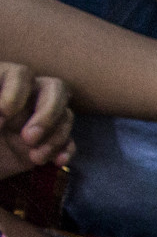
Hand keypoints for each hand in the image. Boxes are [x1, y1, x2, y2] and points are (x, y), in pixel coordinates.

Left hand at [0, 61, 72, 179]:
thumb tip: (4, 116)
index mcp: (1, 83)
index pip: (19, 74)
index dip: (16, 92)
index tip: (3, 114)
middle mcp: (24, 96)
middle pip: (55, 88)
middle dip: (47, 114)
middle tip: (28, 138)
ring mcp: (38, 118)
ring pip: (66, 115)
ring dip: (55, 137)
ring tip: (35, 158)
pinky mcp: (47, 141)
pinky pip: (69, 140)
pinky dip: (65, 150)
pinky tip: (55, 162)